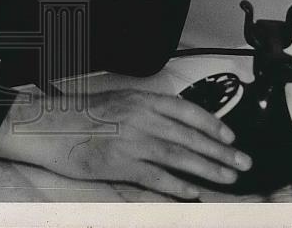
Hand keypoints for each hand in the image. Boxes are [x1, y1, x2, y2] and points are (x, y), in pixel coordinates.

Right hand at [0, 88, 251, 199]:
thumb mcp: (117, 101)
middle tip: (242, 161)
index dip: (212, 124)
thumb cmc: (80, 115)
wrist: (49, 126)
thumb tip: (171, 125)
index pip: (186, 110)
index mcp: (140, 99)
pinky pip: (157, 177)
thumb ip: (144, 110)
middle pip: (189, 136)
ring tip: (228, 178)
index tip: (229, 135)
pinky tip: (193, 193)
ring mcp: (132, 142)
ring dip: (208, 168)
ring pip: (180, 156)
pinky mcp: (122, 164)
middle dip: (220, 150)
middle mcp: (141, 118)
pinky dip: (178, 186)